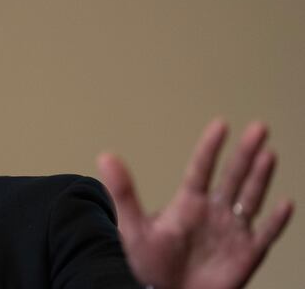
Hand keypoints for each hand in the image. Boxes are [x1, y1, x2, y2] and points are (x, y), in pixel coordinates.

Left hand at [98, 119, 293, 288]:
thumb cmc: (148, 265)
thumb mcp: (132, 227)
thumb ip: (123, 192)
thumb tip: (105, 156)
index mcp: (188, 204)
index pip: (200, 169)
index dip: (210, 148)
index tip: (220, 124)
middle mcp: (212, 212)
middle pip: (232, 176)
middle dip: (245, 153)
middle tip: (258, 127)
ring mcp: (231, 231)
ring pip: (249, 198)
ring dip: (260, 177)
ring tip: (268, 153)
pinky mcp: (246, 254)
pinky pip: (266, 234)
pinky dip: (276, 220)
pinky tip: (285, 203)